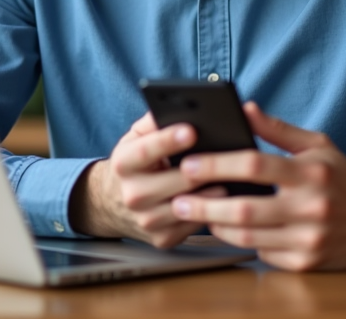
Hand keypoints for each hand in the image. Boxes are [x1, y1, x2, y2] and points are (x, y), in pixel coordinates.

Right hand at [69, 112, 224, 247]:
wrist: (111, 203)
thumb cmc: (134, 163)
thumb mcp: (135, 138)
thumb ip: (153, 120)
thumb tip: (180, 106)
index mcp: (124, 164)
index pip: (146, 151)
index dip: (168, 140)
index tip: (192, 130)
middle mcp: (132, 194)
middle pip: (177, 181)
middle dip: (205, 167)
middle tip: (231, 155)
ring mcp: (147, 220)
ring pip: (190, 205)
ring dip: (214, 191)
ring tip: (233, 176)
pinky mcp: (162, 239)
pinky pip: (194, 225)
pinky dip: (212, 211)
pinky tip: (226, 199)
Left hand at [170, 102, 345, 270]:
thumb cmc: (344, 178)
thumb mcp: (318, 144)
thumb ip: (278, 129)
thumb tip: (244, 107)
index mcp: (311, 172)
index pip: (256, 165)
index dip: (218, 165)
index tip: (190, 163)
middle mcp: (311, 208)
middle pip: (246, 209)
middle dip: (205, 204)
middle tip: (178, 198)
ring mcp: (310, 239)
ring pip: (249, 237)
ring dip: (216, 226)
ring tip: (195, 213)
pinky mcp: (307, 263)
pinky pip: (263, 254)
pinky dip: (241, 242)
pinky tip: (225, 229)